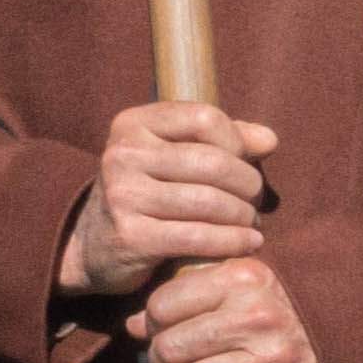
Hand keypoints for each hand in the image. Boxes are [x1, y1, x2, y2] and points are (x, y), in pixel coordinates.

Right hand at [59, 96, 276, 310]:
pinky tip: (248, 243)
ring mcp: (123, 195)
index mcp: (133, 123)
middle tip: (254, 202)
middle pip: (214, 162)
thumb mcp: (175, 154)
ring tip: (251, 224)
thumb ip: (224, 140)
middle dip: (248, 185)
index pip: (205, 118)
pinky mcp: (130, 236)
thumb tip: (269, 139)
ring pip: (210, 202)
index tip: (245, 163)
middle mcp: (123, 154)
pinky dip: (233, 241)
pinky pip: (198, 237)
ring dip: (243, 216)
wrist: (92, 244)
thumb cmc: (148, 192)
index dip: (237, 142)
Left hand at [128, 255, 331, 362]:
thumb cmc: (285, 305)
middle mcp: (257, 315)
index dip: (153, 321)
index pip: (163, 304)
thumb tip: (132, 324)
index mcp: (244, 278)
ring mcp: (273, 357)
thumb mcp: (243, 285)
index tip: (162, 329)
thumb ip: (190, 295)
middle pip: (169, 346)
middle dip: (158, 360)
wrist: (355, 333)